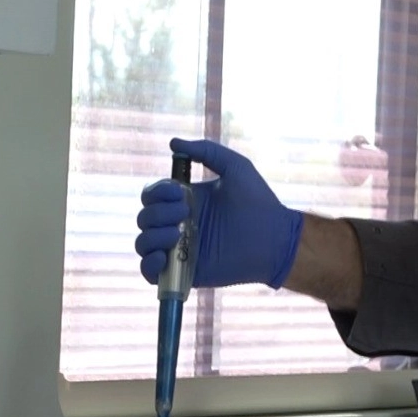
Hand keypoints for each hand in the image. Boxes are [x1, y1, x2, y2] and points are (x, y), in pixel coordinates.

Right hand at [135, 138, 304, 288]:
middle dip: (157, 213)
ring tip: (176, 234)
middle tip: (184, 214)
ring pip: (143, 243)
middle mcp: (179, 224)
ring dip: (152, 236)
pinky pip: (150, 272)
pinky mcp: (184, 272)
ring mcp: (180, 249)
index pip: (153, 195)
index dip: (157, 193)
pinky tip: (163, 257)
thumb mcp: (235, 167)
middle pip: (145, 217)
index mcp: (187, 200)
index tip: (178, 193)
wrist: (274, 238)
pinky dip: (148, 265)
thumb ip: (206, 151)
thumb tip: (173, 143)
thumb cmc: (258, 202)